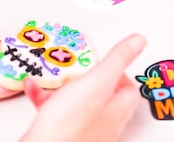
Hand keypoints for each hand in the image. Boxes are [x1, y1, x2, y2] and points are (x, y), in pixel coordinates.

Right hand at [20, 34, 146, 141]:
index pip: (129, 88)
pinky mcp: (64, 134)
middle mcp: (105, 122)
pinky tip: (35, 90)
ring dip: (66, 87)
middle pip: (105, 95)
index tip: (109, 61)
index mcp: (118, 108)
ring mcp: (85, 131)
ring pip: (79, 103)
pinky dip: (46, 99)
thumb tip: (138, 41)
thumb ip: (117, 59)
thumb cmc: (70, 124)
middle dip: (90, 78)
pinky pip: (58, 113)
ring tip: (56, 78)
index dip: (120, 71)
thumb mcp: (98, 80)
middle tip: (83, 68)